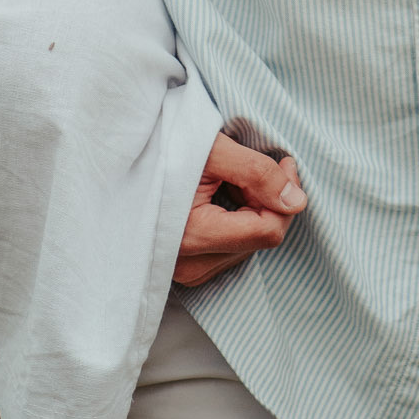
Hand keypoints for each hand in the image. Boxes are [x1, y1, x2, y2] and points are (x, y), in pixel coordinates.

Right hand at [174, 134, 306, 286]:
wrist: (121, 157)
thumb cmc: (162, 147)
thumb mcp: (213, 149)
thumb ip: (257, 173)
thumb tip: (297, 202)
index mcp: (192, 235)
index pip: (267, 230)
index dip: (286, 194)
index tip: (285, 162)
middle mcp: (189, 264)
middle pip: (261, 237)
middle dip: (267, 199)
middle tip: (250, 164)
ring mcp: (186, 271)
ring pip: (249, 245)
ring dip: (252, 209)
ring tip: (226, 179)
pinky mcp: (187, 268)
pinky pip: (232, 249)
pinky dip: (237, 220)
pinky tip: (219, 196)